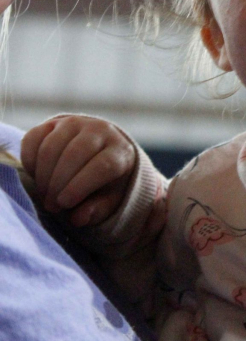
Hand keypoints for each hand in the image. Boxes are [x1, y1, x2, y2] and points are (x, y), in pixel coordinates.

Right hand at [20, 115, 136, 227]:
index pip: (102, 165)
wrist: (97, 153)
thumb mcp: (107, 200)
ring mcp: (75, 123)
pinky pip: (33, 138)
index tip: (64, 203)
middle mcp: (100, 130)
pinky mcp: (53, 122)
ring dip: (43, 175)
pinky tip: (36, 176)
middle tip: (51, 205)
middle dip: (58, 183)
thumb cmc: (104, 183)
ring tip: (45, 195)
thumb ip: (96, 210)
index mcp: (120, 151)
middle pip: (74, 154)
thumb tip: (79, 219)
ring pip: (52, 146)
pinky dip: (30, 160)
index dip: (80, 186)